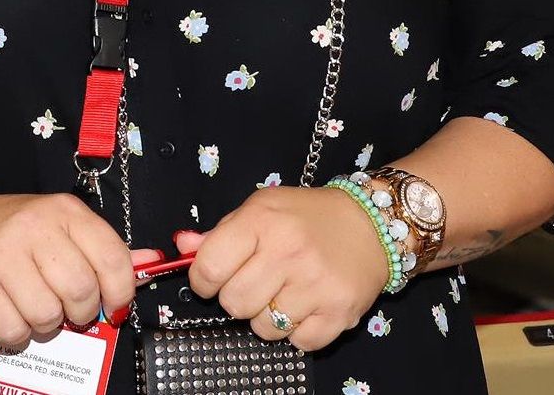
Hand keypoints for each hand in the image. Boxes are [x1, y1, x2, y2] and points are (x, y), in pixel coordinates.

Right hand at [0, 192, 152, 350]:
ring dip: (47, 324)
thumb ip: (104, 248)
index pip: (112, 257)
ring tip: (36, 307)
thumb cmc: (14, 231)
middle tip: (69, 309)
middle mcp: (35, 228)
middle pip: (81, 291)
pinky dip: (18, 334)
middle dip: (82, 312)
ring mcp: (4, 256)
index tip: (115, 307)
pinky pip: (14, 330)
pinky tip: (12, 314)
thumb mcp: (62, 226)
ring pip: (48, 315)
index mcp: (65, 211)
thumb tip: (151, 262)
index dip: (121, 292)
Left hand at [181, 186, 390, 351]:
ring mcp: (316, 284)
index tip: (215, 278)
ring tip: (285, 292)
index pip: (209, 268)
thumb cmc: (307, 217)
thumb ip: (219, 233)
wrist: (371, 224)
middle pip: (234, 304)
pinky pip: (298, 343)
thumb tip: (181, 248)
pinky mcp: (339, 312)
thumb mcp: (261, 209)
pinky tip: (307, 305)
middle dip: (239, 298)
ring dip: (268, 317)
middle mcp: (289, 252)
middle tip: (257, 283)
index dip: (205, 280)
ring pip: (264, 328)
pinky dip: (299, 331)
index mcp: (263, 220)